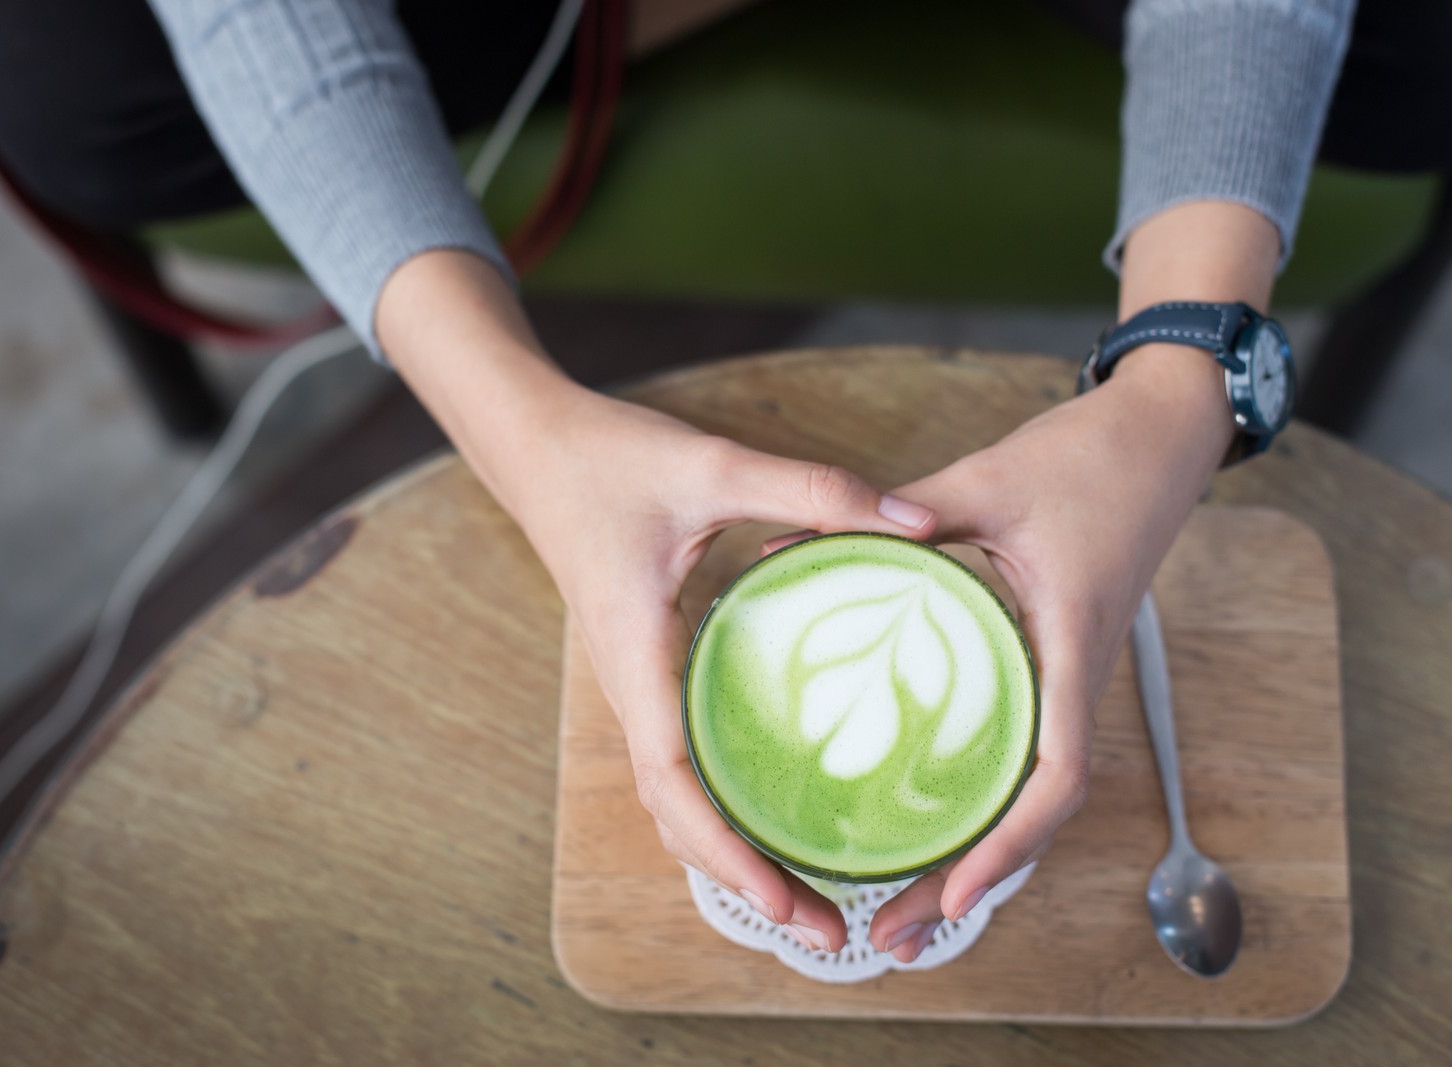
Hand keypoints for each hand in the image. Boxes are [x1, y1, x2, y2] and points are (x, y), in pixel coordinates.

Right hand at [514, 389, 936, 951]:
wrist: (535, 447)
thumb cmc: (609, 459)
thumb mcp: (713, 465)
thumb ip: (812, 491)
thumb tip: (916, 527)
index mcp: (637, 657)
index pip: (673, 781)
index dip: (727, 851)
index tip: (787, 903)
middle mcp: (633, 688)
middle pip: (678, 816)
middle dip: (745, 881)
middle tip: (829, 932)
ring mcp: (639, 684)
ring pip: (678, 796)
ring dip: (734, 854)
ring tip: (812, 898)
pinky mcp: (651, 669)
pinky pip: (683, 758)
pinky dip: (723, 806)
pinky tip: (776, 810)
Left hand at [851, 353, 1232, 960]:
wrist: (1162, 434)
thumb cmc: (1089, 456)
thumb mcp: (985, 482)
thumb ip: (898, 514)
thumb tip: (794, 543)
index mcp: (1068, 644)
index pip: (1056, 776)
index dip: (1007, 846)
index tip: (951, 899)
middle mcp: (1075, 678)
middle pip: (1036, 816)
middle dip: (970, 885)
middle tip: (891, 939)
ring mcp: (1068, 676)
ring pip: (1029, 794)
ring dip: (975, 856)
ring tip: (900, 908)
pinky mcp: (1054, 662)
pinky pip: (1023, 750)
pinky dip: (982, 800)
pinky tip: (929, 816)